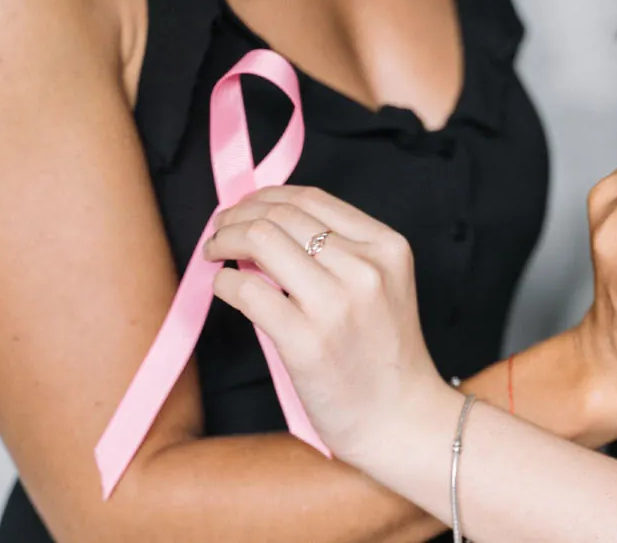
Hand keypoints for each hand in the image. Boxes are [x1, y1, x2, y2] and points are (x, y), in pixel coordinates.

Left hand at [202, 187, 445, 460]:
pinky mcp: (305, 341)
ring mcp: (336, 304)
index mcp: (387, 247)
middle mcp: (365, 268)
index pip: (312, 199)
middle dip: (237, 216)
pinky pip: (246, 291)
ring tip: (215, 254)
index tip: (244, 209)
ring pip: (260, 240)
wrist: (402, 419)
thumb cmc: (386, 357)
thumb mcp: (383, 286)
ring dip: (224, 241)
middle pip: (280, 215)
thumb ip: (341, 253)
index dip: (265, 197)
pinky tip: (225, 288)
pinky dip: (224, 284)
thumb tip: (266, 225)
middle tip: (219, 231)